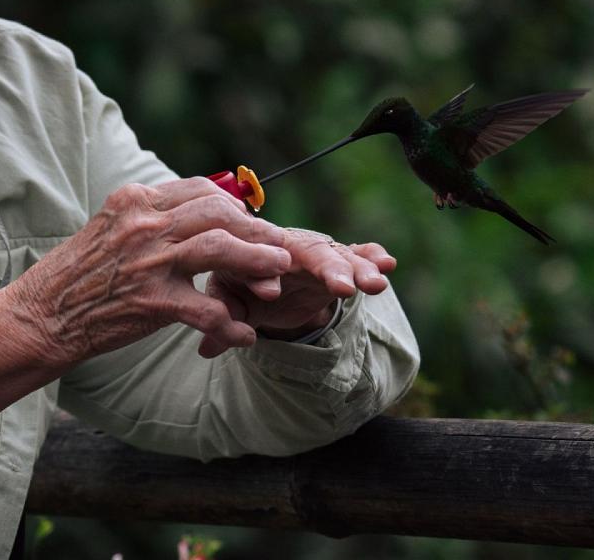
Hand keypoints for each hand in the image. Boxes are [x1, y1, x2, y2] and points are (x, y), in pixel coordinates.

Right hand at [0, 177, 292, 411]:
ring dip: (257, 261)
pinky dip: (231, 323)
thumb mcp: (108, 230)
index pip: (199, 189)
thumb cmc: (74, 277)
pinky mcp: (151, 301)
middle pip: (218, 213)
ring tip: (279, 274)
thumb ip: (149, 220)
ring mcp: (147, 261)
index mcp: (134, 201)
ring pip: (220, 249)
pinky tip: (244, 334)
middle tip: (279, 246)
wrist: (39, 316)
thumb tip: (193, 218)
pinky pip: (207, 309)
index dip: (234, 205)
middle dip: (256, 229)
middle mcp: (143, 223)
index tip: (250, 221)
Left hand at [199, 232, 396, 356]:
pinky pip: (358, 254)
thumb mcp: (231, 298)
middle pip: (308, 250)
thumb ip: (221, 317)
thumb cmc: (243, 283)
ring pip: (339, 255)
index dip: (263, 276)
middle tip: (341, 286)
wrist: (264, 275)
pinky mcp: (339, 262)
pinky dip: (373, 256)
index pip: (259, 256)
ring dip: (358, 269)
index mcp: (257, 248)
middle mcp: (291, 246)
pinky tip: (388, 262)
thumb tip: (205, 348)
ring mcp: (317, 254)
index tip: (268, 295)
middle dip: (327, 268)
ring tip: (375, 284)